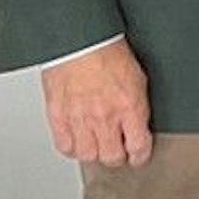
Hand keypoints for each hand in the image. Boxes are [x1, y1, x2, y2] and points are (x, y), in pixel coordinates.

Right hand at [41, 39, 151, 166]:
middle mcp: (105, 117)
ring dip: (94, 153)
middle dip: (118, 157)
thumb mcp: (138, 78)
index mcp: (129, 106)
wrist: (80, 41)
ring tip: (98, 145)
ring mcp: (80, 119)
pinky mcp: (59, 117)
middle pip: (112, 157)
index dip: (140, 156)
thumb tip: (139, 125)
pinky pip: (65, 147)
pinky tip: (78, 140)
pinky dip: (72, 147)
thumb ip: (137, 106)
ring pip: (88, 156)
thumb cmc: (109, 52)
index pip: (138, 147)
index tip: (139, 156)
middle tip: (118, 151)